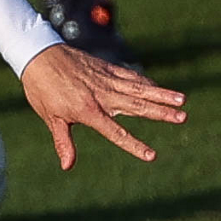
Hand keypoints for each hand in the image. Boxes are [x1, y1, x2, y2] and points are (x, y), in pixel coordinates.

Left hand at [21, 44, 186, 168]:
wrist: (37, 54)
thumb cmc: (41, 88)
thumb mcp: (50, 117)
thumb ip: (63, 141)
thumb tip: (67, 166)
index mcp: (87, 110)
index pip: (114, 132)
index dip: (133, 145)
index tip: (151, 156)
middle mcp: (101, 94)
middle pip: (135, 106)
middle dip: (160, 113)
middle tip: (182, 117)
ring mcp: (105, 79)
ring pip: (137, 88)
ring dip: (160, 94)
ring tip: (182, 100)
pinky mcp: (105, 68)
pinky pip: (129, 76)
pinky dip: (144, 82)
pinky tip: (157, 88)